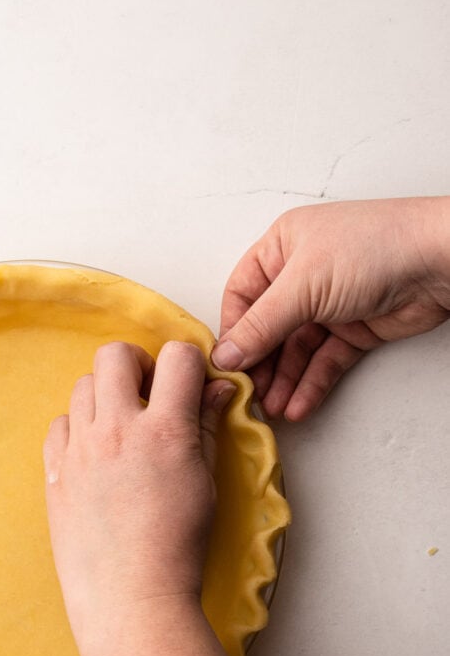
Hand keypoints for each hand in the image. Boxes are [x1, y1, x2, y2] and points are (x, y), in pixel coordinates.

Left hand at [43, 341, 233, 647]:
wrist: (131, 596)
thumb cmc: (177, 547)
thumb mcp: (206, 483)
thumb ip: (207, 427)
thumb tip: (217, 388)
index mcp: (165, 431)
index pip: (177, 358)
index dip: (189, 362)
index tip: (189, 382)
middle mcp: (117, 430)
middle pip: (116, 355)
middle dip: (137, 364)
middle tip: (148, 394)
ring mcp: (80, 449)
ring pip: (82, 385)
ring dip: (105, 394)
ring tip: (121, 427)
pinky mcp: (55, 471)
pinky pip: (59, 424)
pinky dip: (78, 427)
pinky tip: (95, 453)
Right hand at [212, 197, 449, 419]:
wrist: (440, 262)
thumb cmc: (374, 249)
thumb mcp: (302, 286)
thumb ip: (261, 326)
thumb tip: (226, 355)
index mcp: (283, 247)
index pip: (243, 295)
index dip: (234, 331)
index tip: (227, 364)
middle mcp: (302, 275)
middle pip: (268, 328)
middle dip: (260, 364)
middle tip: (249, 394)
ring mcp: (329, 303)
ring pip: (296, 350)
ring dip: (284, 380)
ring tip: (274, 408)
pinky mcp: (354, 329)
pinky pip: (324, 361)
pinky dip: (311, 383)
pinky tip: (299, 404)